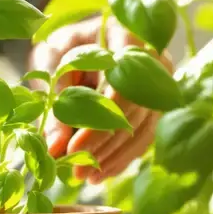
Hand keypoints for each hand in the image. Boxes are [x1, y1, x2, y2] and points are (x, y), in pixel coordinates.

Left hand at [30, 15, 171, 182]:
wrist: (84, 38)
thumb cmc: (65, 44)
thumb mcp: (52, 61)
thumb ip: (54, 97)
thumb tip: (54, 149)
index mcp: (128, 36)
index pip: (122, 87)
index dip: (99, 123)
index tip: (72, 150)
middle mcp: (154, 60)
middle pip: (133, 112)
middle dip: (102, 146)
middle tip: (73, 171)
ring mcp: (160, 84)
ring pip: (141, 129)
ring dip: (112, 157)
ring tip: (83, 177)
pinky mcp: (156, 104)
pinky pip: (144, 136)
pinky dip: (122, 157)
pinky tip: (100, 173)